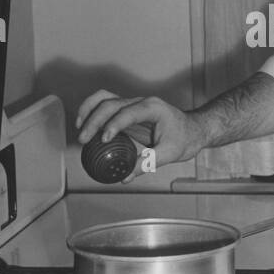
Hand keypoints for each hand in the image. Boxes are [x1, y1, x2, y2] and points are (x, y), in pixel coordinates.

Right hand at [75, 89, 201, 175]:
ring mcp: (133, 103)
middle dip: (94, 120)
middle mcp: (141, 102)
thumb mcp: (170, 154)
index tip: (104, 139)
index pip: (128, 112)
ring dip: (89, 110)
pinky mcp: (128, 110)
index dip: (114, 124)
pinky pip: (106, 104)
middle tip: (84, 139)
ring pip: (105, 98)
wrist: (194, 129)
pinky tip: (85, 124)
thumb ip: (148, 163)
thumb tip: (125, 176)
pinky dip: (93, 110)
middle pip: (111, 103)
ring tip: (80, 128)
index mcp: (153, 108)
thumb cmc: (185, 139)